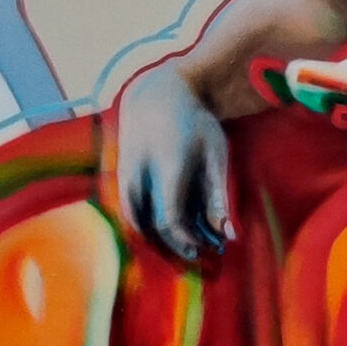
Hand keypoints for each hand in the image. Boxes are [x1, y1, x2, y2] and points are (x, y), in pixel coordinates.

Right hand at [115, 59, 236, 264]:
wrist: (157, 93)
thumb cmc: (195, 123)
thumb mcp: (215, 153)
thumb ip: (219, 195)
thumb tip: (228, 236)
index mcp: (170, 163)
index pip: (170, 217)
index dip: (185, 239)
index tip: (205, 247)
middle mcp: (142, 169)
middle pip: (150, 224)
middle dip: (173, 244)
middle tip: (195, 253)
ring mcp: (126, 170)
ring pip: (133, 218)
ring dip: (156, 237)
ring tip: (180, 242)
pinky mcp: (118, 171)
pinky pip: (126, 206)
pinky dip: (143, 223)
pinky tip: (163, 227)